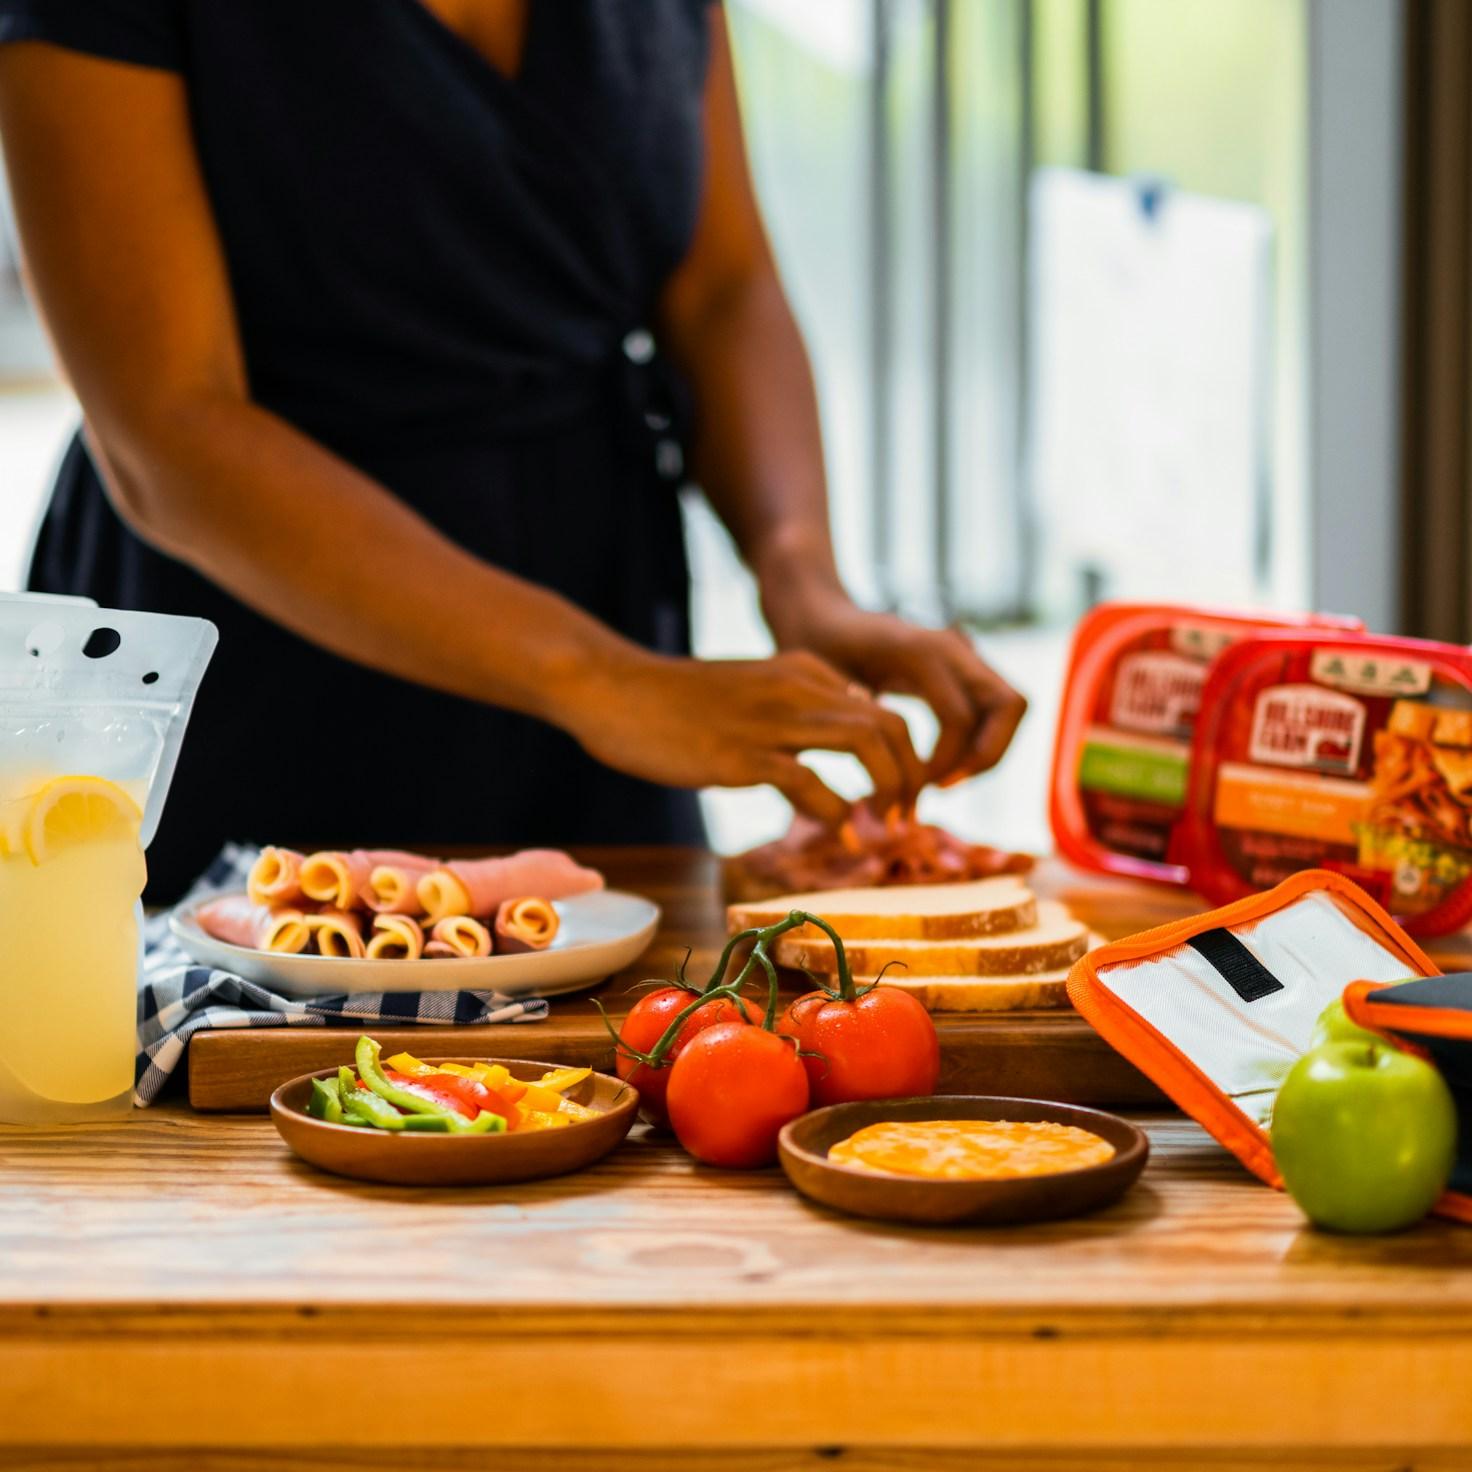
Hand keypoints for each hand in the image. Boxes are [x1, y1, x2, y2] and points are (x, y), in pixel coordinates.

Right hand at [562, 649, 924, 822]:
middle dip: (912, 776)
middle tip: (906, 819)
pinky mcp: (740, 755)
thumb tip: (837, 745)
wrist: (611, 686)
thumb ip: (797, 708)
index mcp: (803, 671)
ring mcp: (770, 721)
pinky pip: (811, 782)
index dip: (905, 757)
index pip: (883, 708)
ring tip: (884, 828)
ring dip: (889, 790)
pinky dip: (837, 814)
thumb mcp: (751, 689)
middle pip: (891, 723)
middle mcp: (797, 688)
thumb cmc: (674, 697)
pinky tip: (839, 836)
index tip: (900, 798)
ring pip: (866, 741)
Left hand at [764, 589, 1026, 783]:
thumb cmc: (811, 650)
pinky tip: (935, 766)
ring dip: (985, 751)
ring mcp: (962, 653)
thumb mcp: (826, 684)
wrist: (816, 614)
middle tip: (943, 785)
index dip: (943, 762)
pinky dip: (975, 741)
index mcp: (921, 650)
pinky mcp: (960, 667)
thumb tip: (887, 771)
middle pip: (1011, 705)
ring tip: (940, 781)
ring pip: (1008, 708)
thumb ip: (858, 717)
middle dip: (987, 755)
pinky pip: (990, 708)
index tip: (914, 786)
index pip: (959, 718)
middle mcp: (952, 647)